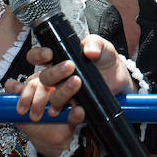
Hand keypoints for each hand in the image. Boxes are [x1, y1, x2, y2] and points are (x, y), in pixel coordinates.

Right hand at [4, 35, 130, 156]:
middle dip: (54, 73)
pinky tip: (79, 109)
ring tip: (77, 83)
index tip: (49, 54)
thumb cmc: (106, 59)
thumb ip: (95, 43)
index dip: (38, 55)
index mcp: (59, 59)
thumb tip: (89, 51)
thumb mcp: (103, 46)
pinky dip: (72, 113)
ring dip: (61, 93)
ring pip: (53, 97)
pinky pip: (67, 113)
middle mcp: (58, 77)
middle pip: (44, 78)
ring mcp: (65, 93)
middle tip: (70, 67)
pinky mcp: (75, 107)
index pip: (37, 56)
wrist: (119, 79)